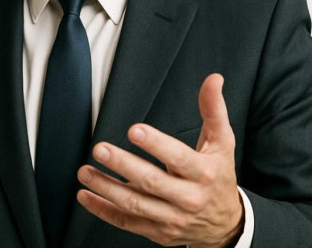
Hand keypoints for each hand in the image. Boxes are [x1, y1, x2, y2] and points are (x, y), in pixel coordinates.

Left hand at [76, 73, 243, 247]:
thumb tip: (213, 79)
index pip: (178, 158)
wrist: (226, 225)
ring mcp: (171, 218)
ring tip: (85, 171)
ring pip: (134, 204)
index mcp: (204, 173)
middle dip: (123, 165)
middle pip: (151, 182)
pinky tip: (86, 196)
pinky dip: (103, 210)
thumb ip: (214, 110)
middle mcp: (188, 198)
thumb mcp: (222, 143)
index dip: (156, 145)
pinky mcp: (158, 232)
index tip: (134, 130)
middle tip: (100, 149)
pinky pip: (127, 222)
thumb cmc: (219, 177)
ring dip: (106, 188)